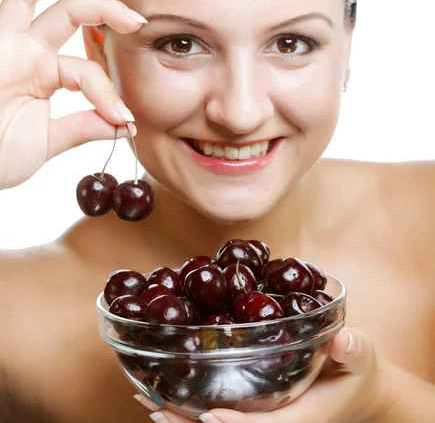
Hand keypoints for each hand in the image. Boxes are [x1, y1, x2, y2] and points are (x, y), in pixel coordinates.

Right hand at [0, 0, 146, 189]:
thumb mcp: (49, 141)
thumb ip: (83, 126)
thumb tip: (123, 125)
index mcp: (42, 77)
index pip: (86, 71)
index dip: (108, 92)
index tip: (126, 119)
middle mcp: (28, 54)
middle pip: (70, 19)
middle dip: (106, 13)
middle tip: (139, 20)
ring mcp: (11, 45)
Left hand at [134, 327, 393, 422]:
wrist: (356, 389)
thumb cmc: (357, 371)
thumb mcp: (361, 358)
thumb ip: (355, 351)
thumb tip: (345, 340)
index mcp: (302, 417)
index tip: (206, 414)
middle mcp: (279, 421)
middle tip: (155, 408)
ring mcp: (266, 416)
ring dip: (183, 417)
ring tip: (147, 400)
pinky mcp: (258, 408)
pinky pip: (221, 411)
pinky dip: (190, 406)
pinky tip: (164, 394)